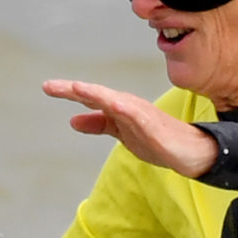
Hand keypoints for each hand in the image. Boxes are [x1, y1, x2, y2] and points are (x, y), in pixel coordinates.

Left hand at [43, 78, 217, 177]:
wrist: (190, 151)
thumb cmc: (158, 140)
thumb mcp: (122, 134)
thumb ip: (99, 125)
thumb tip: (73, 120)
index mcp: (119, 108)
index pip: (91, 98)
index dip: (69, 92)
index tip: (48, 87)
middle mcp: (128, 106)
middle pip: (98, 95)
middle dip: (75, 90)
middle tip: (50, 87)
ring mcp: (142, 114)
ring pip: (115, 101)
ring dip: (96, 94)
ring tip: (77, 88)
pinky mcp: (155, 126)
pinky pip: (138, 115)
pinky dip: (125, 108)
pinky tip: (114, 104)